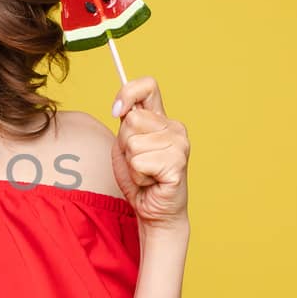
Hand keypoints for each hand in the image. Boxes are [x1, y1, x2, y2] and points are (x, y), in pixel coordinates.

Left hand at [110, 75, 189, 229]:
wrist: (154, 212)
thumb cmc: (140, 179)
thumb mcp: (125, 145)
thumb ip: (126, 124)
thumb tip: (122, 109)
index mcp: (163, 119)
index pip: (148, 86)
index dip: (127, 93)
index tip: (117, 111)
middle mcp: (175, 128)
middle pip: (132, 120)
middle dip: (125, 143)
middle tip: (137, 161)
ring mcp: (180, 144)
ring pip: (133, 143)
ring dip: (131, 163)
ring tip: (145, 172)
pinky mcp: (177, 164)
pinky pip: (139, 162)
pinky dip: (137, 175)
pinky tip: (151, 181)